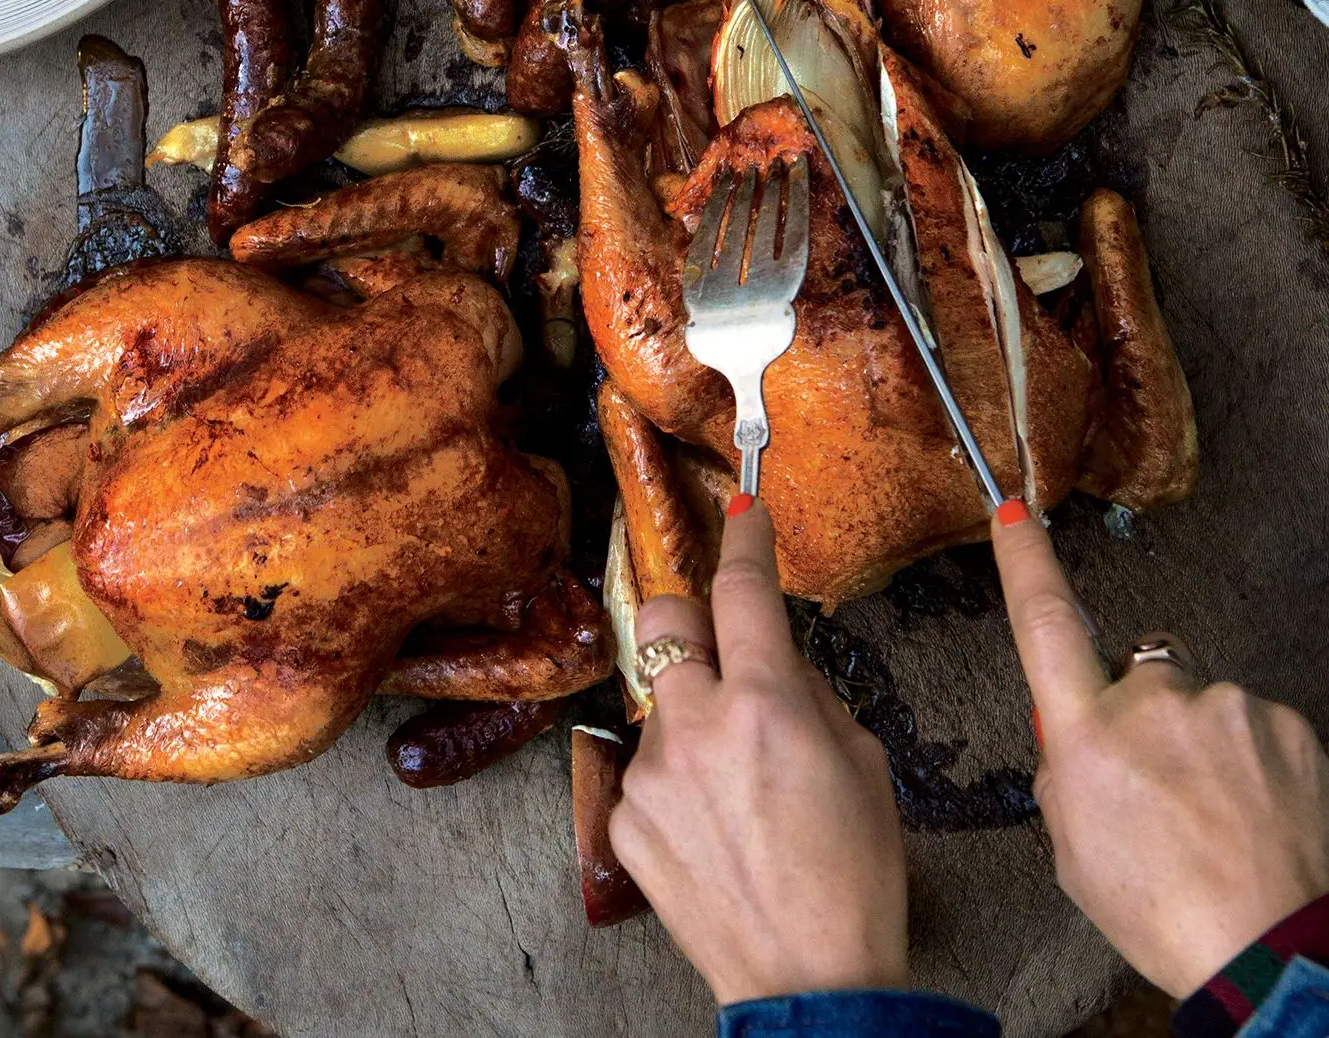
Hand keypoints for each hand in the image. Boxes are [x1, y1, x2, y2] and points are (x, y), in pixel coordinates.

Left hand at [609, 497, 907, 1005]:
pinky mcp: (624, 818)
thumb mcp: (861, 760)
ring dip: (694, 711)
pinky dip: (679, 773)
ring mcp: (651, 774)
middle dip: (691, 612)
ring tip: (735, 779)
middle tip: (723, 643)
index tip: (742, 505)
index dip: (743, 534)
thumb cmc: (854, 874)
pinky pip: (648, 764)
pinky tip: (715, 821)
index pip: (742, 587)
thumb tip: (776, 659)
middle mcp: (696, 726)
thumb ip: (808, 692)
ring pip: (660, 700)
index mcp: (766, 703)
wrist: (809, 980)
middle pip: (664, 615)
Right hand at [992, 502, 1328, 998]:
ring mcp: (1225, 706)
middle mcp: (1153, 701)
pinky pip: (1250, 721)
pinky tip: (1252, 814)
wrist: (1270, 953)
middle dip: (1142, 710)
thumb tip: (1078, 743)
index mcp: (1086, 734)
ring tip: (1214, 814)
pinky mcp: (1283, 721)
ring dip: (1198, 739)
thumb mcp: (1072, 847)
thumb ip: (1064, 774)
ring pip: (1197, 700)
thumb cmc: (1157, 911)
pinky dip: (1248, 758)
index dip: (1024, 561)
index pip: (1043, 624)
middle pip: (1137, 669)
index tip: (1013, 511)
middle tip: (1160, 786)